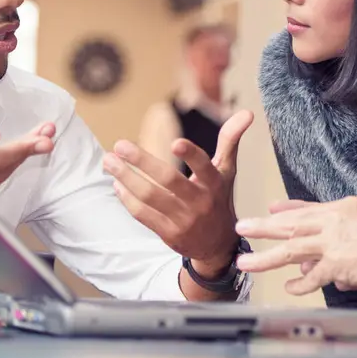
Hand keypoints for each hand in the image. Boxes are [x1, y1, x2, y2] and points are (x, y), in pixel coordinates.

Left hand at [103, 110, 253, 276]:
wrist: (217, 244)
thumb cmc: (219, 198)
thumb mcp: (227, 170)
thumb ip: (230, 140)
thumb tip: (247, 113)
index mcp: (215, 183)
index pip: (204, 167)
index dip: (191, 155)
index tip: (175, 142)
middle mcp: (200, 202)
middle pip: (168, 180)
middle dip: (141, 161)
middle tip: (120, 145)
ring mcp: (184, 220)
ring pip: (150, 197)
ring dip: (126, 178)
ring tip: (109, 161)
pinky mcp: (169, 235)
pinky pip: (143, 215)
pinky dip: (127, 199)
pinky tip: (117, 184)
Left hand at [234, 196, 356, 295]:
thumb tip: (339, 269)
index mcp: (347, 208)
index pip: (311, 209)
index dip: (289, 209)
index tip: (272, 209)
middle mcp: (335, 222)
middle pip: (292, 224)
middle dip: (264, 227)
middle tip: (243, 227)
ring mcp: (333, 243)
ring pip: (291, 249)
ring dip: (265, 257)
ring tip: (245, 263)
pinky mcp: (336, 264)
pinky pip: (313, 278)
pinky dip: (300, 285)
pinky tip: (289, 288)